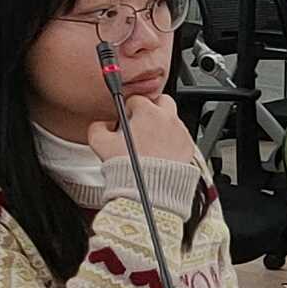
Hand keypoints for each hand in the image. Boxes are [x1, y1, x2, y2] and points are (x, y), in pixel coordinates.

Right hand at [90, 91, 205, 187]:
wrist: (150, 188)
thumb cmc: (128, 166)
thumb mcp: (100, 143)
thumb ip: (97, 127)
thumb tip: (101, 124)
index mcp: (147, 112)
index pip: (137, 99)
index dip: (128, 110)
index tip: (126, 120)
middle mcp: (167, 118)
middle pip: (161, 101)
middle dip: (151, 109)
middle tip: (141, 124)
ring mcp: (181, 132)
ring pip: (172, 120)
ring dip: (162, 126)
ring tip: (149, 143)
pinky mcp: (189, 147)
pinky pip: (180, 137)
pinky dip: (172, 141)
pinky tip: (160, 153)